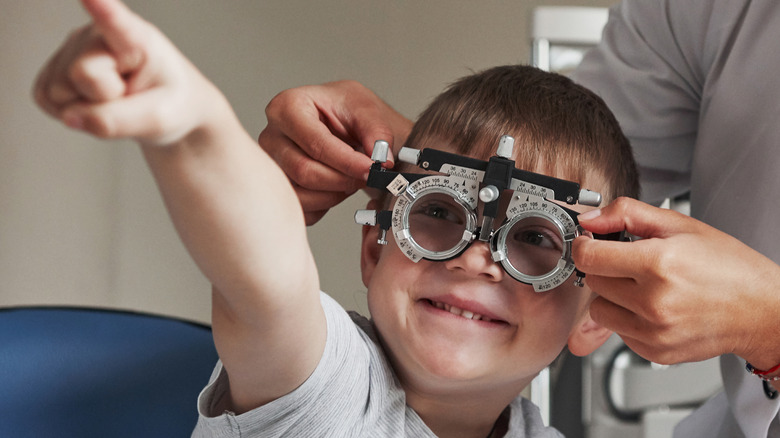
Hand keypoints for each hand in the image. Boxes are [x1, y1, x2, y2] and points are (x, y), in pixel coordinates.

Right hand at [33, 0, 225, 146]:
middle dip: (103, 100)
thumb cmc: (170, 103)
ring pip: (58, 91)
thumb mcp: (159, 119)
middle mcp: (97, 33)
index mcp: (136, 38)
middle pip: (81, 76)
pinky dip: (70, 112)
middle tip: (128, 96)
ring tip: (114, 98)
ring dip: (85, 108)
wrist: (165, 107)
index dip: (101, 8)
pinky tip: (93, 102)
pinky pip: (46, 99)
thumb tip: (71, 117)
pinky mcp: (53, 66)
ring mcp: (71, 47)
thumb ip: (118, 121)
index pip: (115, 21)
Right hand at [259, 80, 412, 224]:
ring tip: (351, 179)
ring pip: (301, 195)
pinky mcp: (277, 188)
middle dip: (342, 180)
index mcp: (288, 107)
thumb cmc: (345, 112)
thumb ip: (377, 132)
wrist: (340, 123)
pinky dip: (325, 206)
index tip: (371, 169)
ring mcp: (270, 165)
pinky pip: (301, 210)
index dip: (346, 161)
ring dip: (334, 195)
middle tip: (366, 177)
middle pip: (304, 171)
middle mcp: (272, 136)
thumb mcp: (366, 109)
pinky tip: (336, 188)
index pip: (315, 143)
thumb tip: (381, 158)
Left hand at [573, 197, 779, 368]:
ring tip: (643, 287)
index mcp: (658, 264)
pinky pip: (619, 332)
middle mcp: (653, 302)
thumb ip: (628, 214)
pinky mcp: (654, 352)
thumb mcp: (680, 225)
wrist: (762, 311)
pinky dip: (629, 319)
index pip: (589, 257)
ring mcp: (653, 332)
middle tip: (631, 264)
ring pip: (600, 310)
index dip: (586, 246)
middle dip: (606, 269)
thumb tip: (591, 218)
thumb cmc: (729, 268)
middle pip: (593, 282)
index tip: (592, 243)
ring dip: (613, 296)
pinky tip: (654, 308)